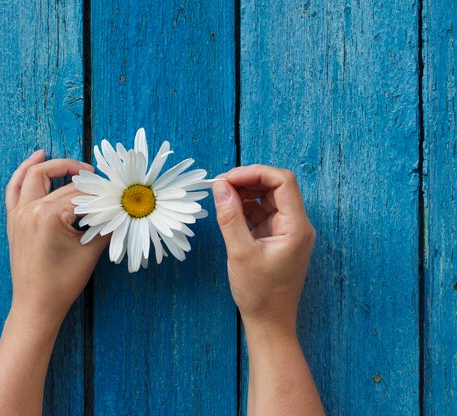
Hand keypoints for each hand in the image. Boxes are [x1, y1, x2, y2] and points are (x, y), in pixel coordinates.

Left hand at [5, 150, 108, 327]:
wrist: (37, 304)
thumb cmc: (63, 282)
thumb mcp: (90, 252)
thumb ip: (105, 225)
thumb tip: (121, 209)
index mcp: (48, 216)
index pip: (81, 195)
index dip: (102, 193)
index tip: (117, 192)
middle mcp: (30, 209)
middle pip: (63, 185)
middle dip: (85, 181)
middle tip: (102, 181)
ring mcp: (18, 213)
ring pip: (34, 175)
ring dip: (53, 165)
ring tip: (74, 163)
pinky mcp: (13, 220)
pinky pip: (14, 187)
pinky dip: (23, 171)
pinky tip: (35, 158)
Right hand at [212, 165, 315, 335]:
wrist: (270, 323)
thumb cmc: (260, 293)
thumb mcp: (240, 253)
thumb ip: (230, 217)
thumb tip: (220, 186)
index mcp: (296, 227)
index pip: (282, 182)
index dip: (254, 173)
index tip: (228, 179)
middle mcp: (297, 225)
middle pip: (276, 186)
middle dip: (248, 181)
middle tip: (220, 186)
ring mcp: (288, 231)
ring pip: (268, 198)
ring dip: (245, 193)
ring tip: (221, 198)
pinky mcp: (277, 238)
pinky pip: (263, 213)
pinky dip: (246, 208)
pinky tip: (229, 212)